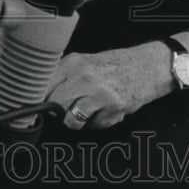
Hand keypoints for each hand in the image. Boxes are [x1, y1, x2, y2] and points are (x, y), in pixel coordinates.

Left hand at [47, 43, 173, 129]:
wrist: (147, 66)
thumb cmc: (114, 66)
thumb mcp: (84, 63)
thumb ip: (63, 77)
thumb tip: (40, 96)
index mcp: (72, 63)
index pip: (43, 87)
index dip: (40, 100)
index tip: (40, 107)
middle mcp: (83, 76)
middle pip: (54, 106)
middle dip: (59, 112)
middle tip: (68, 109)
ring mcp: (98, 92)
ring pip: (71, 120)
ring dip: (78, 121)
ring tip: (89, 110)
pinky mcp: (113, 107)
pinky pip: (95, 125)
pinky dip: (99, 122)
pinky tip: (107, 109)